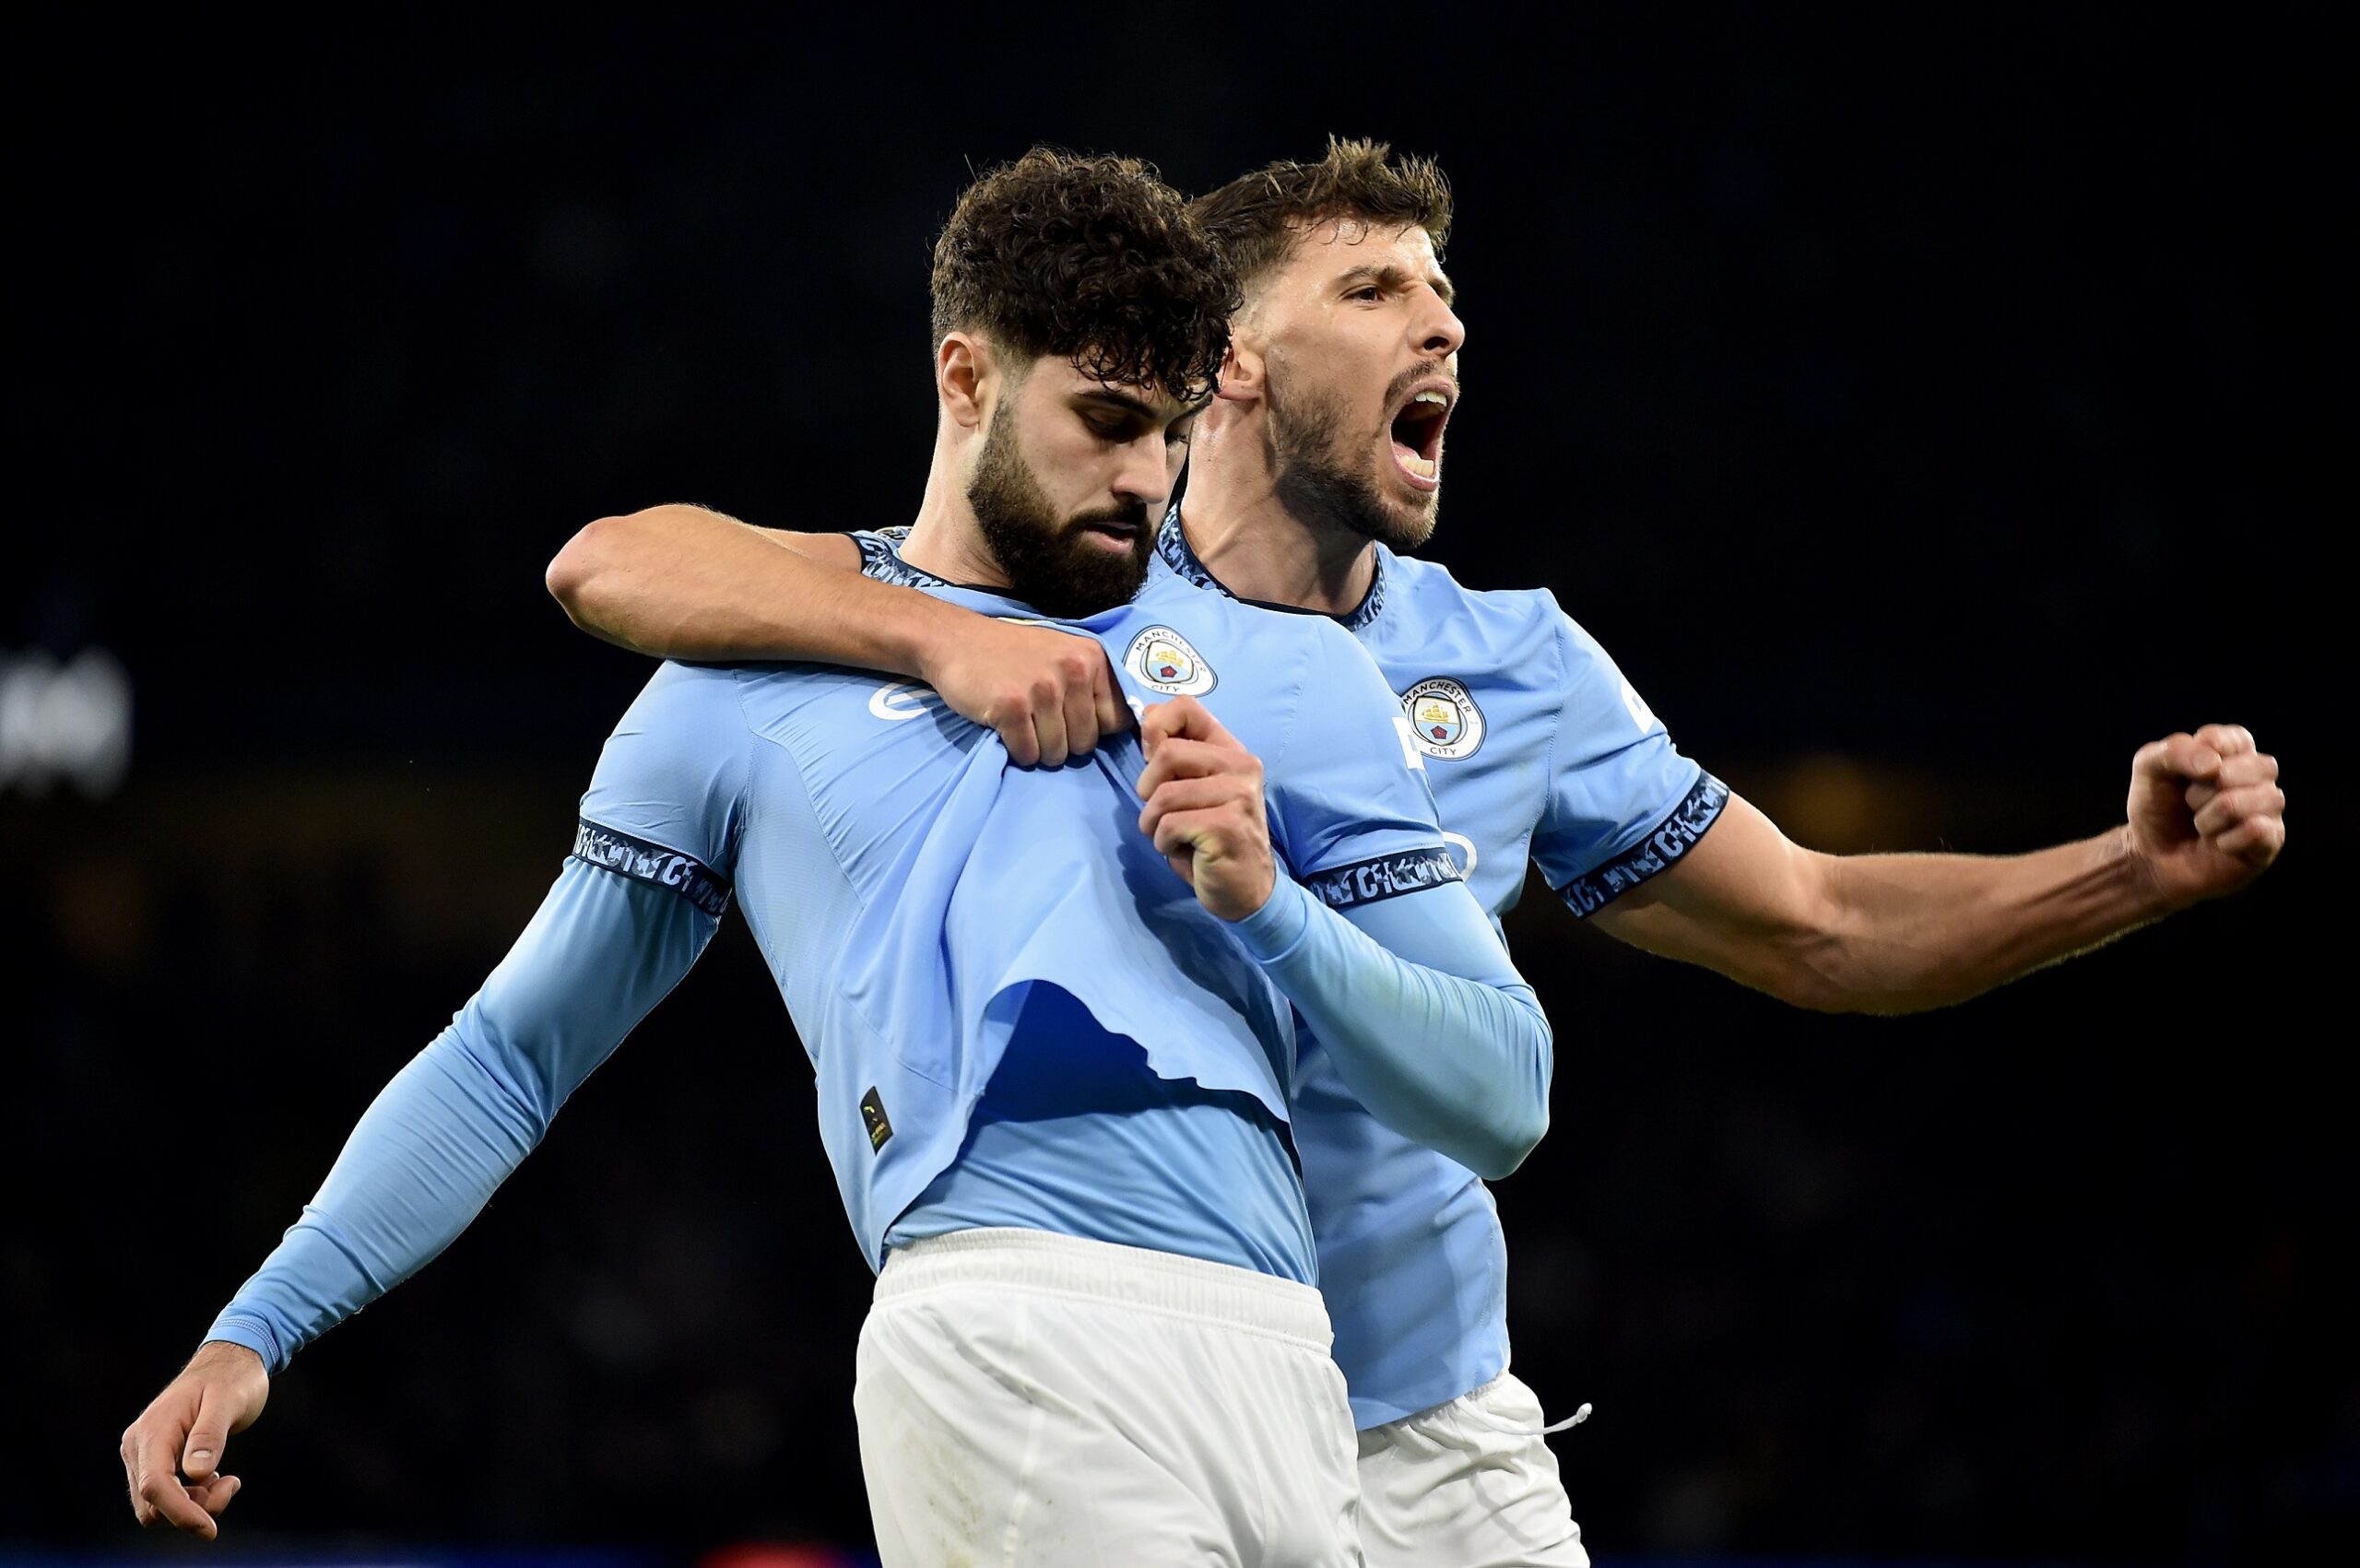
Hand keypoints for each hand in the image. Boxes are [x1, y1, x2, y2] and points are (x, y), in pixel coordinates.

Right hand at [121, 1340, 268, 1538]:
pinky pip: (165, 1495)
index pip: (155, 1485)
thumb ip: (211, 1435)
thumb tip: (196, 1472)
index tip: (210, 1529)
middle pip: (152, 1504)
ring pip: (158, 1505)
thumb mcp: (228, 1401)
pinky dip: (192, 1497)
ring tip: (227, 1480)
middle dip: (192, 1509)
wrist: (228, 1363)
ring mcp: (143, 1454)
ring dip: (194, 1504)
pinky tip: (216, 1476)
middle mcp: (138, 1446)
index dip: (181, 1512)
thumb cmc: (232, 1379)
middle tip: (231, 1485)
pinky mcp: (154, 1460)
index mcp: (153, 1431)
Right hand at [918, 614, 1132, 767]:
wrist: (955, 641)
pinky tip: (1005, 726)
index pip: (1117, 720)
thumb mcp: (1064, 655)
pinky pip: (1028, 754)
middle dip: (1064, 743)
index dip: (1094, 728)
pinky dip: (1017, 750)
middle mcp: (1072, 670)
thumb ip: (1095, 685)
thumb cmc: (1013, 655)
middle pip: (1086, 743)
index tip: (1070, 719)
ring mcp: (1042, 688)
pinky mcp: (1011, 707)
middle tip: (1039, 721)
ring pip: (1057, 753)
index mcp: (1092, 658)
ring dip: (1038, 748)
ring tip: (1023, 723)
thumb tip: (1131, 729)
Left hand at [1136, 697, 1277, 921]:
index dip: (1156, 727)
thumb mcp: (1191, 790)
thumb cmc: (1211, 839)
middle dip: (1147, 789)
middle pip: (1168, 753)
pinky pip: (1170, 825)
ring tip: (1172, 837)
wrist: (1247, 890)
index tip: (1152, 757)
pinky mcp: (1228, 826)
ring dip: (1153, 823)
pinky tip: (1184, 851)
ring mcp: (1239, 796)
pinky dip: (1164, 843)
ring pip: (1164, 794)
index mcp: (1231, 751)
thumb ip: (1174, 756)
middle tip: (1160, 813)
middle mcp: (1242, 766)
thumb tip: (1148, 713)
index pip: (1187, 707)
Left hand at [2126, 723, 2284, 907]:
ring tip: (2200, 825)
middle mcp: (2258, 776)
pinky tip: (2217, 845)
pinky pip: (2259, 830)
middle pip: (2258, 767)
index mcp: (2233, 751)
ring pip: (2264, 797)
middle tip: (2189, 803)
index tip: (2181, 772)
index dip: (2208, 755)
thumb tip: (2214, 766)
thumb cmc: (2156, 808)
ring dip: (2213, 816)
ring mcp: (2268, 809)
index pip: (2238, 739)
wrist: (2150, 857)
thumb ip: (2175, 752)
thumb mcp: (2149, 768)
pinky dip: (2226, 839)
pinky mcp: (2270, 841)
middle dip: (2207, 788)